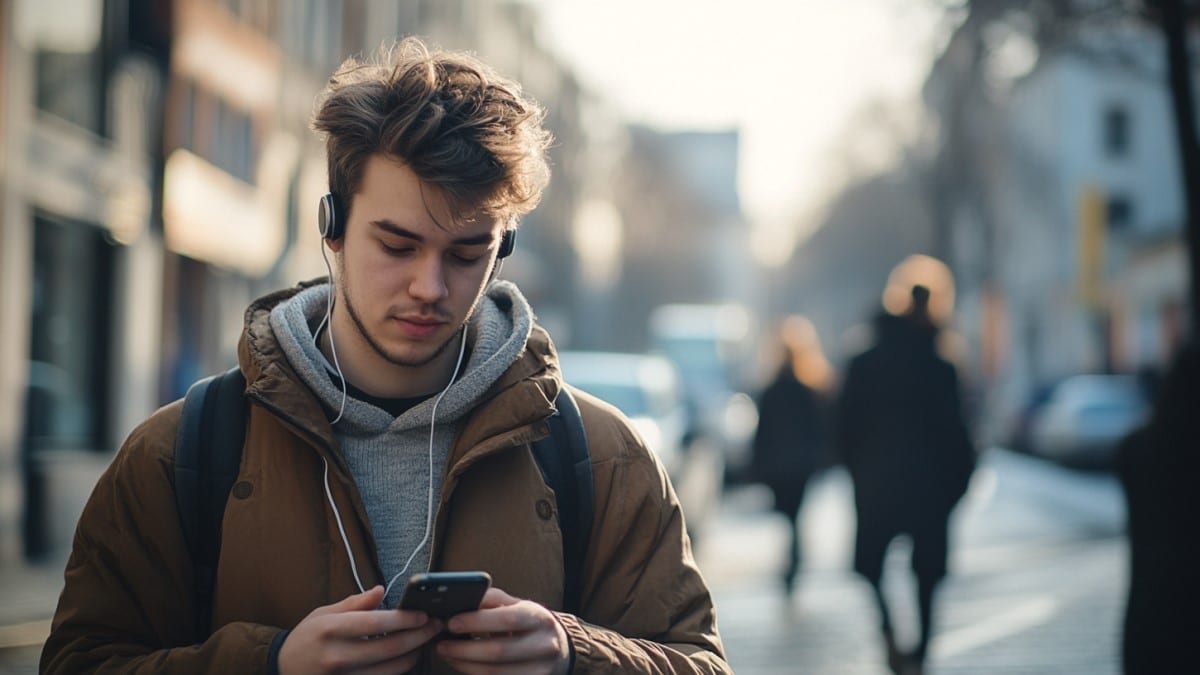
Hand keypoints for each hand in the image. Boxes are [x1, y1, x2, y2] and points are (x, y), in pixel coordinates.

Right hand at [278, 585, 443, 674]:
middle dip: (419, 636)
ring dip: (414, 654)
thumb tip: (381, 590)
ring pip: (391, 669)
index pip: (376, 623)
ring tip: (425, 640)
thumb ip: (355, 603)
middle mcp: (338, 655)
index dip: (404, 618)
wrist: (283, 668)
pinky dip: (399, 669)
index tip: (423, 613)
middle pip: (389, 648)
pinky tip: (408, 657)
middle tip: (435, 625)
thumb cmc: (307, 637)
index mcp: (332, 629)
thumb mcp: (324, 613)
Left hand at [435, 587, 569, 674]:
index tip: (451, 622)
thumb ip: (492, 600)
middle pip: (500, 651)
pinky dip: (476, 674)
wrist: (557, 647)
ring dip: (466, 666)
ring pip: (496, 673)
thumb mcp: (517, 605)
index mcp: (539, 618)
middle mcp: (545, 644)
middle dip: (465, 649)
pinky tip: (463, 666)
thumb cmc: (528, 622)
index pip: (507, 619)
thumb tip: (461, 599)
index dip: (477, 622)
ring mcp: (541, 669)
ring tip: (448, 656)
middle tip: (442, 645)